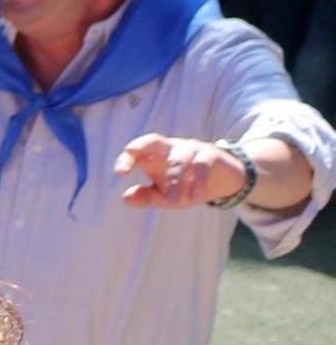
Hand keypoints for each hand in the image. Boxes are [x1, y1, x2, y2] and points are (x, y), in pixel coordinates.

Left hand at [114, 132, 256, 210]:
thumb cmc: (185, 186)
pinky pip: (202, 164)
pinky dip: (198, 180)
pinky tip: (195, 196)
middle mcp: (170, 148)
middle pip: (153, 141)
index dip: (127, 158)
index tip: (120, 172)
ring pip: (179, 160)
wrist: (224, 179)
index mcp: (154, 156)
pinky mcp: (211, 155)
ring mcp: (191, 149)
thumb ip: (147, 196)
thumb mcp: (165, 194)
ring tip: (173, 203)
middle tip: (127, 162)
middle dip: (139, 148)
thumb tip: (126, 198)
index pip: (138, 151)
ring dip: (175, 182)